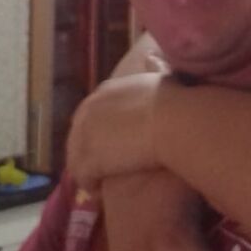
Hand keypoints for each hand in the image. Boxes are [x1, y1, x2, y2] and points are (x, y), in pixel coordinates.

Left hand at [66, 73, 163, 190]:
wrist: (173, 119)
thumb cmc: (174, 99)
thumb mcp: (160, 78)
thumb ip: (153, 70)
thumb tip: (151, 57)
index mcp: (105, 92)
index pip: (91, 115)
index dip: (100, 133)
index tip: (113, 146)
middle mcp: (88, 111)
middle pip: (78, 137)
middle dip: (88, 153)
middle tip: (104, 169)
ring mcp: (86, 135)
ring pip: (76, 159)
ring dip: (87, 172)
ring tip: (99, 186)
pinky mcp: (89, 159)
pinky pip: (83, 177)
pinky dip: (90, 186)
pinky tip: (100, 193)